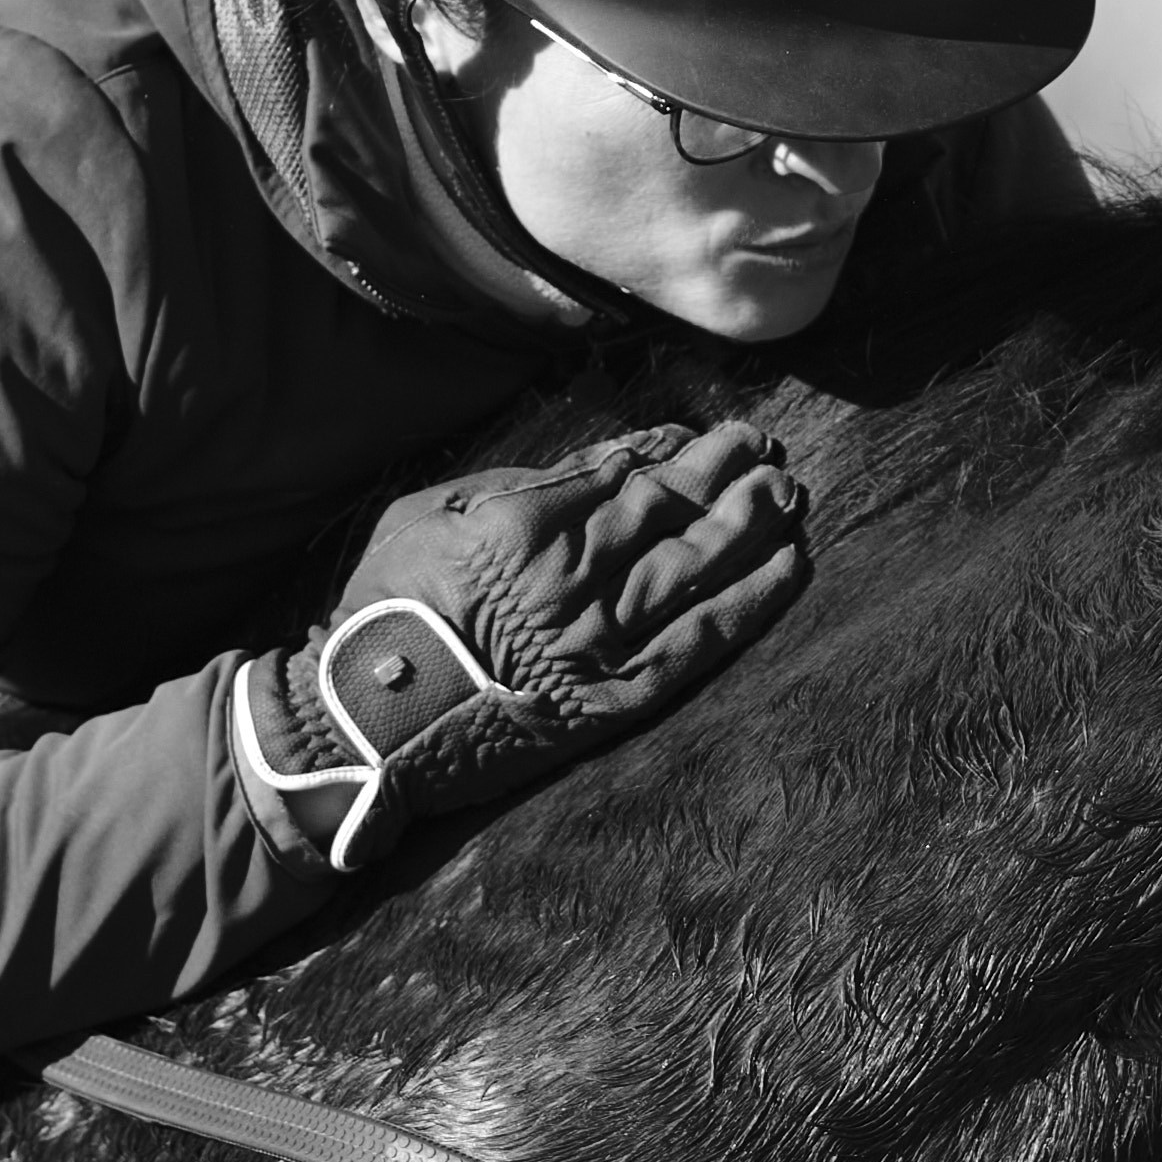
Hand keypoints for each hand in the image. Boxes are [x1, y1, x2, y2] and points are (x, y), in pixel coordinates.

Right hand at [236, 421, 808, 869]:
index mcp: (525, 526)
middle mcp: (576, 578)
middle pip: (673, 513)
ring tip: (791, 494)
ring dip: (753, 527)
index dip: (675, 452)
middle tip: (769, 449)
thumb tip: (601, 461)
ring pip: (699, 569)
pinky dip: (751, 603)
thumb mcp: (430, 515)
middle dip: (728, 475)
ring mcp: (602, 641)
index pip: (623, 474)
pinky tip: (789, 568)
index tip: (707, 436)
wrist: (369, 725)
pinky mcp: (617, 697)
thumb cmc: (385, 610)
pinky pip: (701, 642)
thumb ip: (518, 484)